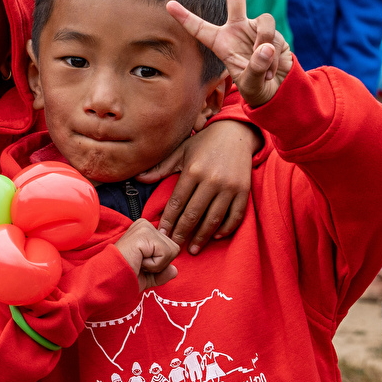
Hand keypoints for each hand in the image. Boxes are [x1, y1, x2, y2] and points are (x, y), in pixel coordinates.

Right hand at [113, 219, 178, 292]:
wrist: (109, 282)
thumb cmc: (124, 278)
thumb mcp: (148, 277)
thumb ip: (163, 273)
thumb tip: (175, 270)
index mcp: (146, 231)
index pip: (171, 248)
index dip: (159, 265)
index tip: (140, 265)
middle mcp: (145, 225)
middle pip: (174, 248)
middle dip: (160, 264)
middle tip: (139, 265)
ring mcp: (144, 227)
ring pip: (172, 251)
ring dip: (157, 265)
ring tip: (138, 263)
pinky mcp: (143, 234)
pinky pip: (165, 254)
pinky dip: (154, 265)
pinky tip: (138, 262)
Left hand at [137, 121, 261, 253]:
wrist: (236, 132)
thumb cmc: (204, 143)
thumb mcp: (180, 152)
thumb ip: (161, 168)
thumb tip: (138, 178)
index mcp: (193, 171)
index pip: (177, 203)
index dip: (168, 221)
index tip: (161, 234)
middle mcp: (211, 180)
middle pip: (193, 215)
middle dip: (182, 233)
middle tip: (174, 247)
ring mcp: (229, 187)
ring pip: (213, 219)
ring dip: (202, 237)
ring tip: (193, 249)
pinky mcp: (244, 190)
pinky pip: (235, 215)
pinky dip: (226, 228)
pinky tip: (215, 236)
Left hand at [167, 0, 291, 107]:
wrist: (277, 90)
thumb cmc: (256, 88)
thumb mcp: (251, 84)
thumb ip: (255, 68)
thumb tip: (264, 47)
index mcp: (221, 43)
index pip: (200, 29)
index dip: (185, 18)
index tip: (169, 4)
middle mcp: (237, 30)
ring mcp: (256, 29)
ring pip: (264, 25)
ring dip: (265, 48)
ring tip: (265, 70)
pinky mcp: (273, 33)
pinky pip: (274, 37)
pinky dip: (275, 55)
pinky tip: (274, 68)